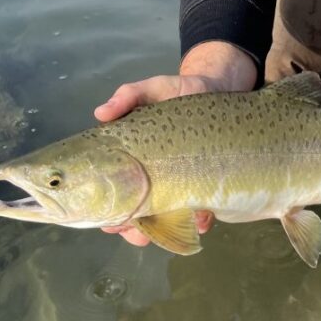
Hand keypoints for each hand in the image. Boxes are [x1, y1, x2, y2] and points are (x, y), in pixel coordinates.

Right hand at [97, 41, 256, 245]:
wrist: (218, 90)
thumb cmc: (178, 92)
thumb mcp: (153, 89)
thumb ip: (129, 96)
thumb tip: (101, 113)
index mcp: (131, 162)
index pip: (110, 194)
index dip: (106, 212)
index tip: (108, 220)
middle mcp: (151, 179)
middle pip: (134, 215)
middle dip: (131, 229)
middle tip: (131, 229)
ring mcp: (179, 186)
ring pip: (165, 221)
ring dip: (161, 231)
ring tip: (163, 226)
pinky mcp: (206, 188)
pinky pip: (200, 213)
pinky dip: (199, 221)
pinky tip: (200, 219)